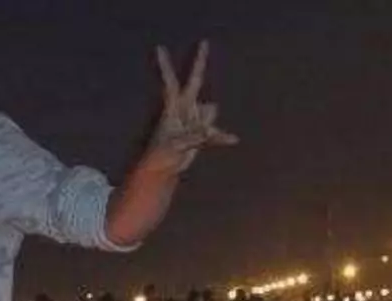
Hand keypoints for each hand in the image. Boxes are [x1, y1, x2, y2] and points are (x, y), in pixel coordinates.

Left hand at [147, 42, 237, 172]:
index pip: (170, 82)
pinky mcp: (201, 131)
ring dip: (205, 124)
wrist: (165, 167)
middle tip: (204, 41)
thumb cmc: (162, 154)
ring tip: (191, 140)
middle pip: (194, 81)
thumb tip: (210, 134)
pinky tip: (232, 139)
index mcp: (172, 107)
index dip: (165, 66)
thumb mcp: (177, 144)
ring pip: (209, 112)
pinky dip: (222, 136)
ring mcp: (193, 117)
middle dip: (199, 63)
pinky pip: (215, 131)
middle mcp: (184, 107)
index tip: (159, 48)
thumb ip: (196, 135)